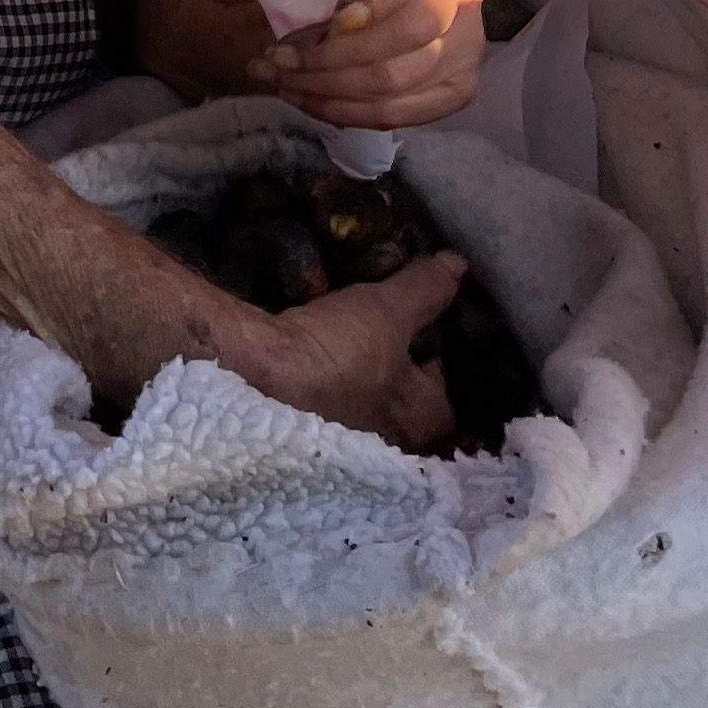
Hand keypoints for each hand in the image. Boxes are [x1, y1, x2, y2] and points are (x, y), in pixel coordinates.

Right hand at [231, 252, 465, 449]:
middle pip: (404, 405)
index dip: (445, 366)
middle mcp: (385, 442)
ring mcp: (343, 440)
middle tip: (395, 332)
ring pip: (364, 402)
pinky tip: (321, 345)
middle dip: (401, 372)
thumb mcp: (387, 311)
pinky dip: (328, 376)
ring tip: (358, 334)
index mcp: (417, 421)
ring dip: (362, 375)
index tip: (433, 333)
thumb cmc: (338, 355)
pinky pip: (328, 399)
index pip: (449, 403)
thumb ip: (424, 290)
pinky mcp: (303, 426)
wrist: (250, 375)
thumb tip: (457, 265)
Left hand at [242, 0, 486, 128]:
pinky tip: (316, 103)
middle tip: (280, 62)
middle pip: (413, 32)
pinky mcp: (461, 81)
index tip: (331, 19)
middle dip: (337, 58)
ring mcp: (468, 39)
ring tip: (285, 85)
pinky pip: (413, 111)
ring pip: (406, 78)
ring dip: (335, 91)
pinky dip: (357, 114)